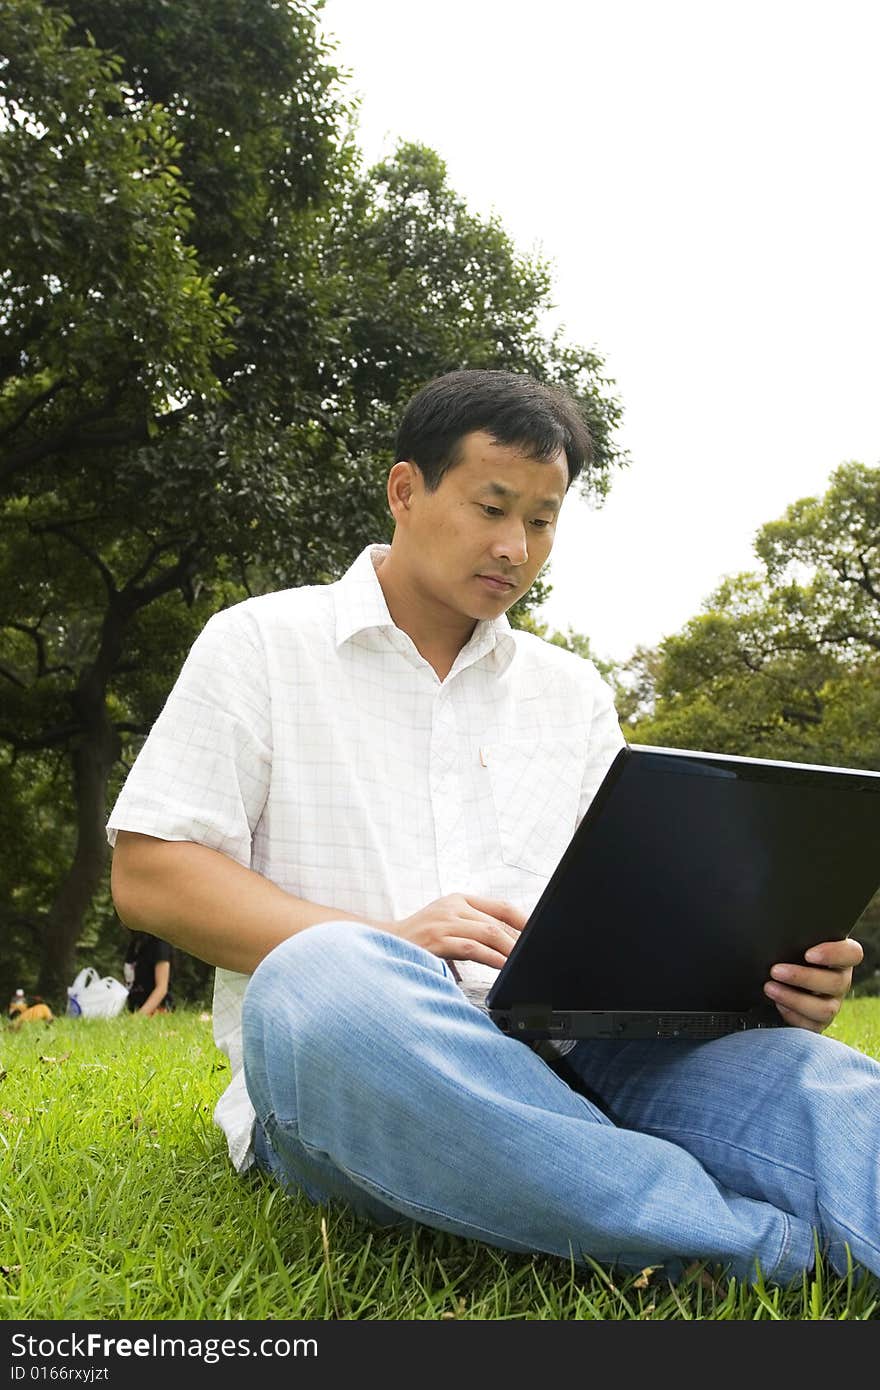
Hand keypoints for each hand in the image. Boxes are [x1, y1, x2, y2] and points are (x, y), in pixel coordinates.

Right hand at [386, 894, 525, 972]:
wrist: (384, 943)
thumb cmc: (419, 938)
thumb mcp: (448, 923)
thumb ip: (473, 927)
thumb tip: (507, 943)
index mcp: (458, 900)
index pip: (500, 906)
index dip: (523, 918)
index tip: (540, 931)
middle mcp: (452, 906)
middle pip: (496, 921)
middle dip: (519, 940)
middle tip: (534, 953)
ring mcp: (444, 922)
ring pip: (487, 932)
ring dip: (509, 949)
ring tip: (522, 961)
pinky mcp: (436, 940)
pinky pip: (471, 947)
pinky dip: (490, 957)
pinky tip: (502, 965)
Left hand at [763, 936, 862, 1032]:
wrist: (780, 979)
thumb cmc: (788, 955)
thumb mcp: (795, 944)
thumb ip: (795, 939)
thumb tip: (774, 936)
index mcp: (840, 957)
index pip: (852, 954)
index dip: (833, 954)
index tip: (808, 954)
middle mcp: (840, 981)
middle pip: (836, 983)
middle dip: (802, 977)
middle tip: (775, 970)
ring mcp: (832, 1003)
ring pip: (826, 1009)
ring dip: (794, 999)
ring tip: (770, 988)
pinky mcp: (819, 1022)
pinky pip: (812, 1026)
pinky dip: (792, 1016)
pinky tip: (777, 1004)